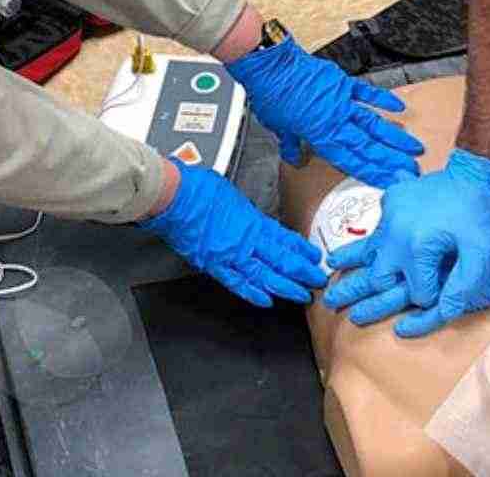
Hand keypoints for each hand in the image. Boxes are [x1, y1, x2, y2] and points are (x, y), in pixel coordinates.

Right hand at [138, 160, 328, 306]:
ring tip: (300, 295)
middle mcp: (245, 242)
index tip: (315, 258)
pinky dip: (252, 292)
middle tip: (317, 282)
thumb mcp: (233, 195)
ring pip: (263, 277)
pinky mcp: (212, 265)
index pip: (285, 240)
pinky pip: (237, 283)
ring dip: (284, 288)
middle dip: (301, 273)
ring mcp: (229, 256)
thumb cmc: (197, 189)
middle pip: (280, 262)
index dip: (302, 251)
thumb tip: (256, 221)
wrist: (172, 198)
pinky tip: (265, 299)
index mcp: (252, 221)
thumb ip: (248, 213)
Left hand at [226, 34, 424, 186]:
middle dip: (392, 160)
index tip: (391, 181)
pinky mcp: (343, 83)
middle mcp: (336, 121)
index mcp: (320, 136)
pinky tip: (399, 108)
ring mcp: (342, 102)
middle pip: (369, 146)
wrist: (270, 65)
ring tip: (414, 147)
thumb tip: (294, 158)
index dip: (373, 173)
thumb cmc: (271, 94)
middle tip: (412, 170)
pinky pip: (367, 93)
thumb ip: (291, 144)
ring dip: (395, 136)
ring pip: (374, 123)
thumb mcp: (278, 127)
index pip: (351, 160)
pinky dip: (383, 99)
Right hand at [321, 149, 489, 336]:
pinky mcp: (391, 199)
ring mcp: (390, 212)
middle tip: (356, 300)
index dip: (431, 296)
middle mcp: (395, 230)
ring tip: (329, 282)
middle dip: (376, 292)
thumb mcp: (482, 255)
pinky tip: (354, 251)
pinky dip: (369, 241)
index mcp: (416, 245)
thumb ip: (463, 288)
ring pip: (369, 250)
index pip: (416, 291)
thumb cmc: (484, 213)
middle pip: (380, 275)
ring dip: (356, 265)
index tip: (442, 291)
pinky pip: (376, 226)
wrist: (479, 170)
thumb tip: (441, 311)